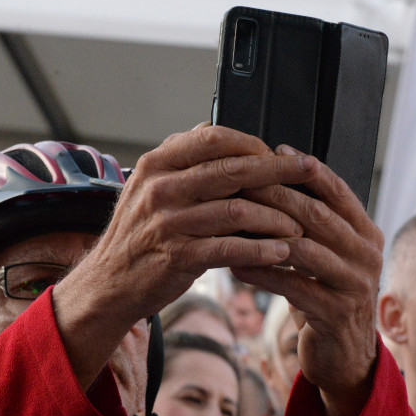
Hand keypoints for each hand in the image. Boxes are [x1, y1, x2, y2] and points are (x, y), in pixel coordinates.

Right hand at [54, 125, 315, 390]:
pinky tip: (281, 252)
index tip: (279, 153)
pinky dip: (262, 250)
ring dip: (276, 218)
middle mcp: (160, 189)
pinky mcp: (178, 257)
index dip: (252, 143)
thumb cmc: (137, 236)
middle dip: (278, 171)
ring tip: (299, 226)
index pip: (213, 137)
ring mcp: (168, 223)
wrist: (108, 284)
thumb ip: (181, 161)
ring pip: (238, 211)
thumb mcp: (147, 188)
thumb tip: (217, 130)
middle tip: (308, 173)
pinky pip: (232, 248)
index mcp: (156, 165)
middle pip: (233, 170)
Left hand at [232, 146, 383, 415]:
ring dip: (264, 233)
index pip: (336, 191)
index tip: (273, 149)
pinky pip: (294, 286)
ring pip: (304, 248)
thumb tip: (268, 176)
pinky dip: (262, 273)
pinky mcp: (336, 312)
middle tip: (239, 180)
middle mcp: (367, 254)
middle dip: (276, 195)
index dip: (306, 169)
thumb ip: (310, 222)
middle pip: (317, 215)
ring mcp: (355, 284)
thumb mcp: (323, 255)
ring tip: (230, 219)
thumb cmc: (323, 296)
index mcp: (365, 232)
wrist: (342, 355)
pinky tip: (235, 264)